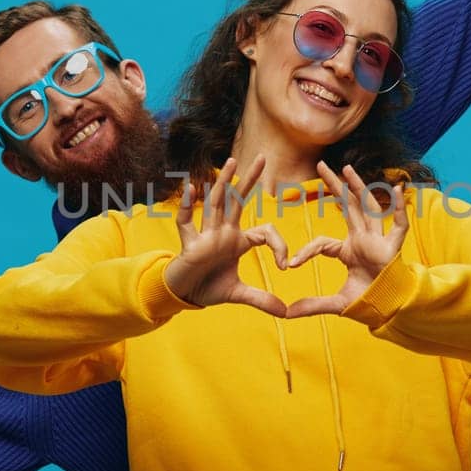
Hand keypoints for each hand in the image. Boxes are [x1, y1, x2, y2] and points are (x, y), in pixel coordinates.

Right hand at [164, 155, 288, 314]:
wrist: (184, 295)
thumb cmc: (209, 287)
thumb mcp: (239, 294)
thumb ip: (261, 299)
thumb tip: (286, 312)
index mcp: (238, 240)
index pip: (264, 232)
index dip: (279, 245)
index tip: (285, 265)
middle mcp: (223, 232)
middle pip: (238, 201)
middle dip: (250, 180)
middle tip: (263, 158)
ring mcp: (206, 235)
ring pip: (216, 204)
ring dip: (223, 183)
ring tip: (231, 162)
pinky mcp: (189, 244)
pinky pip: (187, 222)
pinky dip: (188, 206)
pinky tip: (192, 188)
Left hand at [284, 163, 408, 317]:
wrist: (388, 310)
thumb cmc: (367, 301)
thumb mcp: (335, 303)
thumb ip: (312, 305)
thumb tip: (286, 314)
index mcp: (349, 250)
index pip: (323, 242)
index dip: (307, 252)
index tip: (291, 264)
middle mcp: (363, 239)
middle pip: (347, 206)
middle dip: (334, 186)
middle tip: (320, 166)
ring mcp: (378, 241)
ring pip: (368, 207)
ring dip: (358, 187)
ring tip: (346, 168)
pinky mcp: (393, 248)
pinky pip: (399, 225)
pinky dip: (400, 208)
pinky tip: (397, 189)